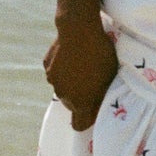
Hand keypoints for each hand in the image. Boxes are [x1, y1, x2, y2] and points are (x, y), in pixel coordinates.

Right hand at [43, 15, 118, 130]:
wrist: (78, 30)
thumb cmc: (100, 55)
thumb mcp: (109, 78)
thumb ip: (101, 97)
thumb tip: (96, 108)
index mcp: (80, 102)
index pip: (79, 125)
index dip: (87, 118)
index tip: (94, 109)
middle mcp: (63, 95)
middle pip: (71, 104)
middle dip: (81, 98)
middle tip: (92, 81)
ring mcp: (53, 80)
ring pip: (63, 87)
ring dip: (71, 82)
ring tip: (83, 65)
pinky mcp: (47, 66)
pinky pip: (56, 72)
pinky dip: (62, 67)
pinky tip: (71, 55)